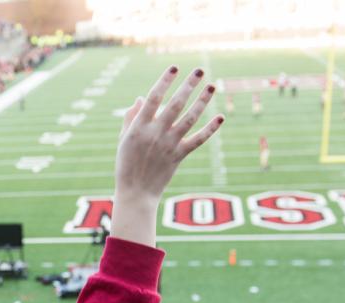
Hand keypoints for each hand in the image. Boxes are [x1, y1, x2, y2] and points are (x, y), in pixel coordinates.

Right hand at [112, 67, 222, 246]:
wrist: (136, 192)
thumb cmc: (126, 164)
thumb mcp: (124, 139)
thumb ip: (132, 117)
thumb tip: (142, 98)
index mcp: (139, 126)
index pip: (154, 98)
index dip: (165, 81)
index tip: (175, 67)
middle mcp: (156, 133)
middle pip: (176, 104)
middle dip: (189, 85)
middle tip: (200, 70)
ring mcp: (169, 144)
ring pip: (190, 118)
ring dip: (203, 101)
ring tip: (213, 86)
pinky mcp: (179, 156)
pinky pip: (198, 140)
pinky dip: (210, 129)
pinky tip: (220, 118)